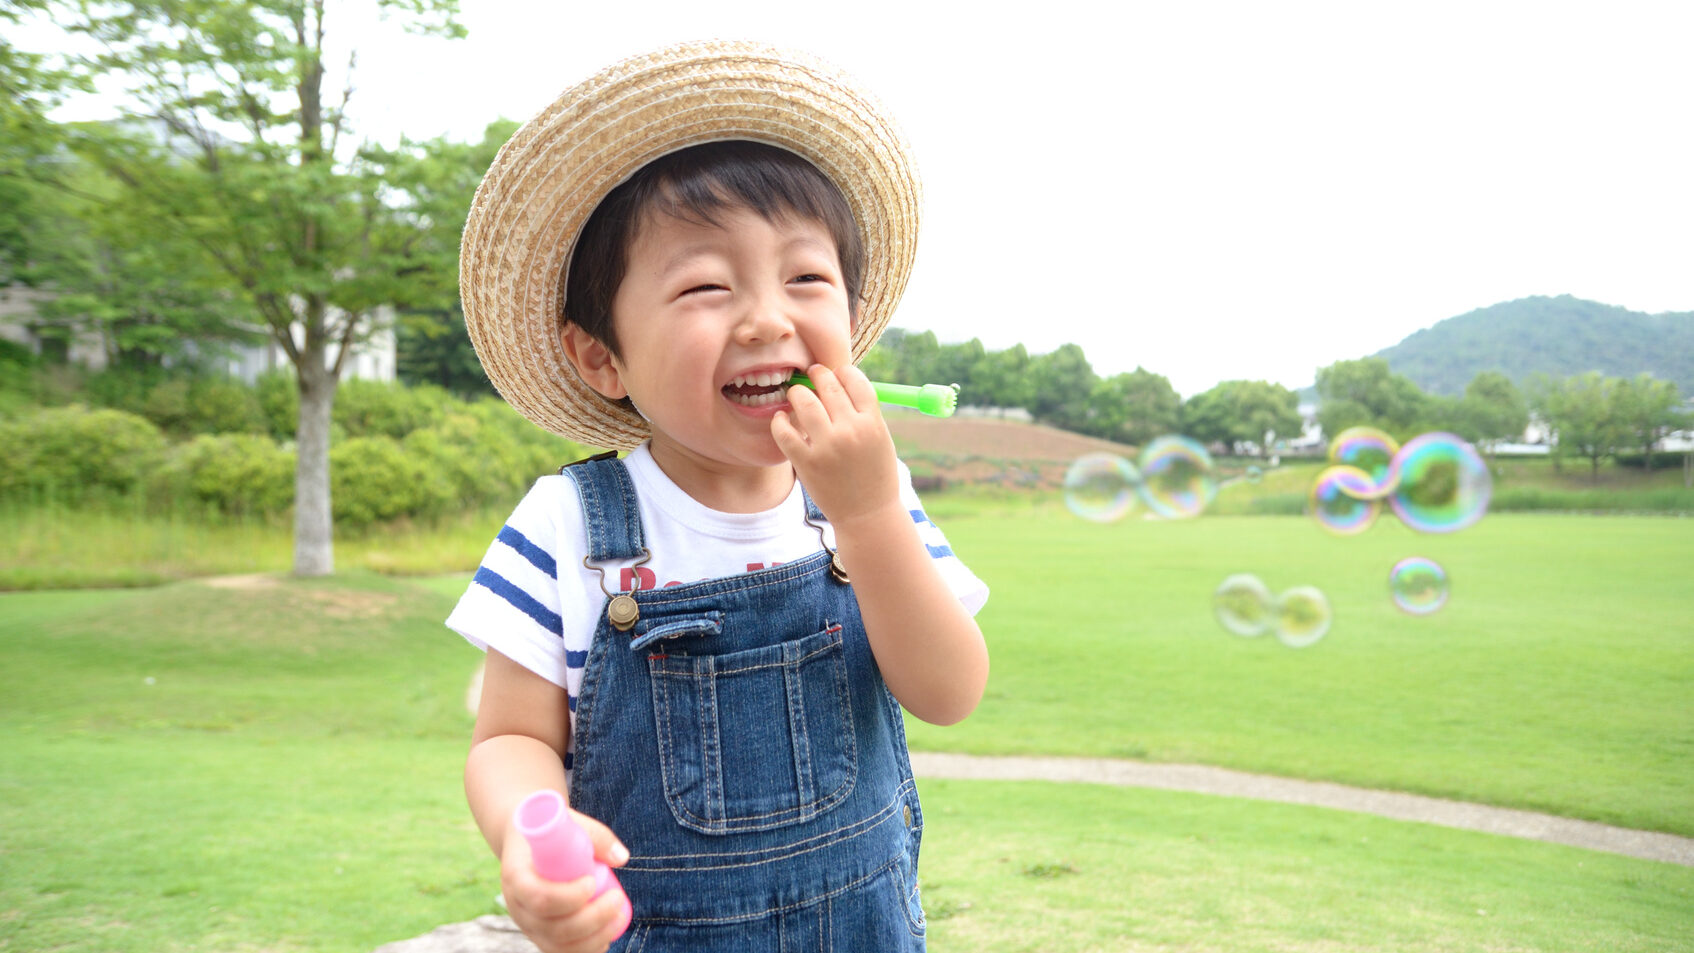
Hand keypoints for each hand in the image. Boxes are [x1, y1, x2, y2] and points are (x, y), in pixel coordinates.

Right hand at [501, 811, 630, 952]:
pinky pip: (561, 952)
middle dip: (592, 918)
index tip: (592, 881)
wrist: (528, 844)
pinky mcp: (540, 935)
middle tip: (617, 898)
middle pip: (552, 927)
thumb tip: (621, 858)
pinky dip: (586, 949)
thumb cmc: (552, 833)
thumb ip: (596, 836)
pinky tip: (607, 937)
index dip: (569, 896)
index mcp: (516, 876)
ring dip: (595, 936)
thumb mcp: (569, 824)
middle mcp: (517, 906)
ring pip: (558, 945)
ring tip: (619, 916)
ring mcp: (528, 925)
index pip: (539, 897)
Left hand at [772, 363, 901, 527]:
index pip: (854, 380)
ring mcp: (826, 447)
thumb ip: (863, 413)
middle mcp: (850, 431)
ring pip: (803, 401)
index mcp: (872, 423)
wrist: (867, 514)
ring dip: (797, 393)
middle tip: (811, 375)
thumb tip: (838, 382)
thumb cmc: (875, 474)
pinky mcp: (806, 462)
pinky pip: (784, 431)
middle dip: (817, 375)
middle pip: (828, 386)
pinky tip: (782, 419)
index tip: (835, 373)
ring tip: (796, 396)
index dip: (842, 371)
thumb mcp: (880, 439)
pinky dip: (780, 421)